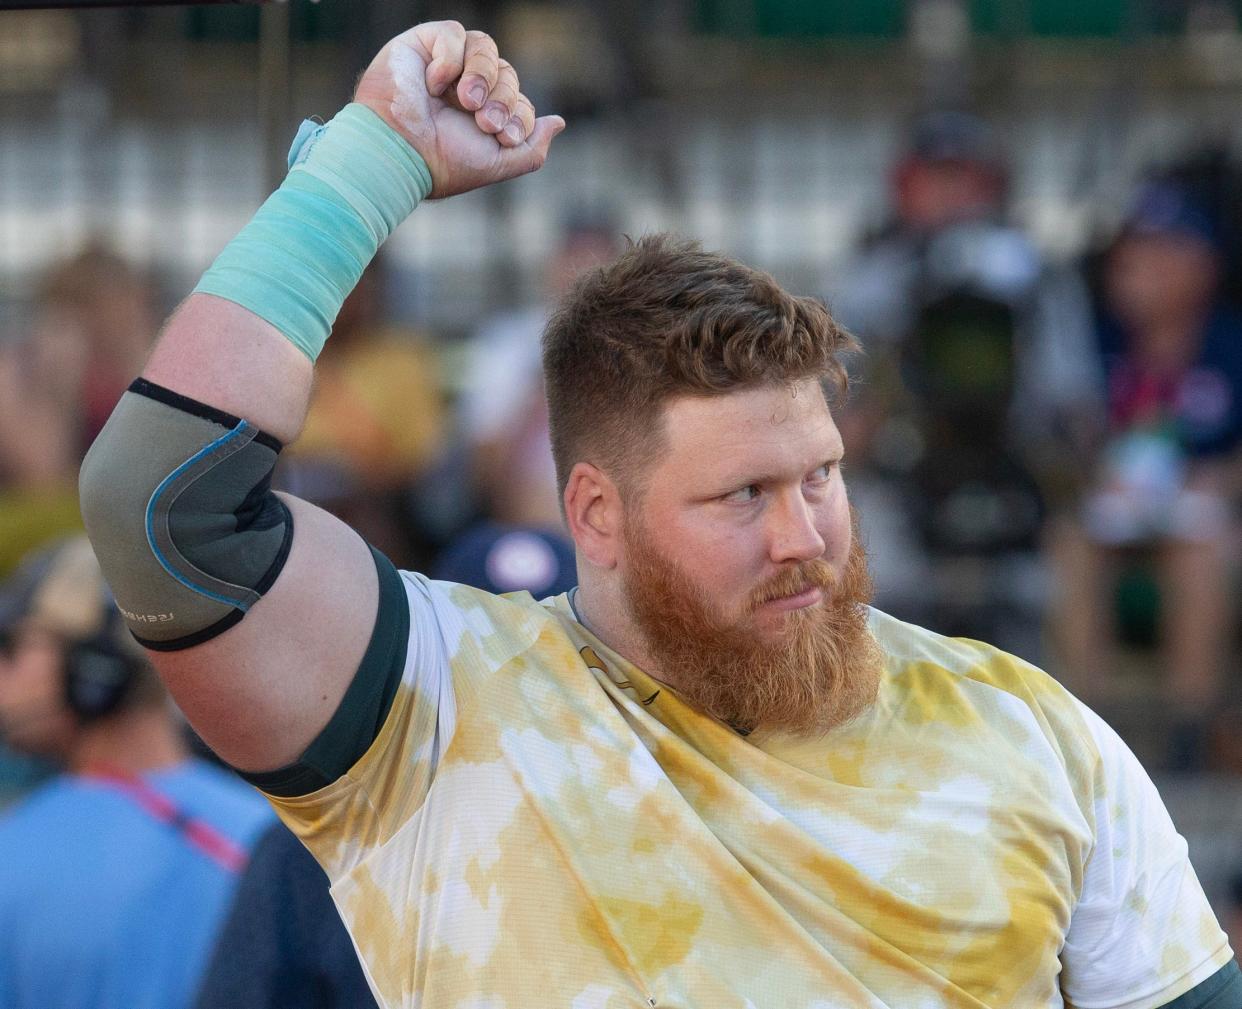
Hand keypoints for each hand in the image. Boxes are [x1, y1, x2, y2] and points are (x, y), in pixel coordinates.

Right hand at [353, 21, 564, 198]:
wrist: (401, 152)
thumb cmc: (443, 162)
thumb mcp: (498, 163)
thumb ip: (532, 148)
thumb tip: (559, 122)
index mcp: (483, 115)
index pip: (519, 101)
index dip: (519, 115)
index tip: (503, 137)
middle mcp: (467, 88)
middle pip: (508, 74)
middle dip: (503, 100)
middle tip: (484, 122)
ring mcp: (447, 65)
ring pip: (487, 48)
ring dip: (483, 76)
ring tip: (466, 101)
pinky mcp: (424, 44)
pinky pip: (455, 34)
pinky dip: (451, 59)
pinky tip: (435, 85)